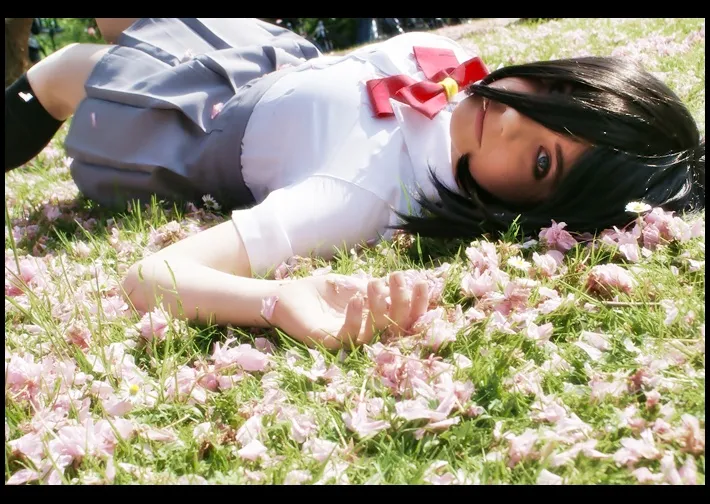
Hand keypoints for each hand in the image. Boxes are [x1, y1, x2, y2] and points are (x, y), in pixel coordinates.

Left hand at [270, 272, 429, 349]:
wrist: (286, 296)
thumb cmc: (321, 292)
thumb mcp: (353, 286)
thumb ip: (376, 289)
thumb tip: (405, 284)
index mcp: (374, 321)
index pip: (404, 317)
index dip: (417, 304)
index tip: (423, 282)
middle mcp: (365, 333)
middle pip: (396, 327)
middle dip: (402, 303)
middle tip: (397, 278)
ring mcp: (348, 340)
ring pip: (375, 332)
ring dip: (380, 307)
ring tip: (375, 284)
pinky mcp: (329, 343)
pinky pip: (348, 336)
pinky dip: (355, 318)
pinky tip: (356, 299)